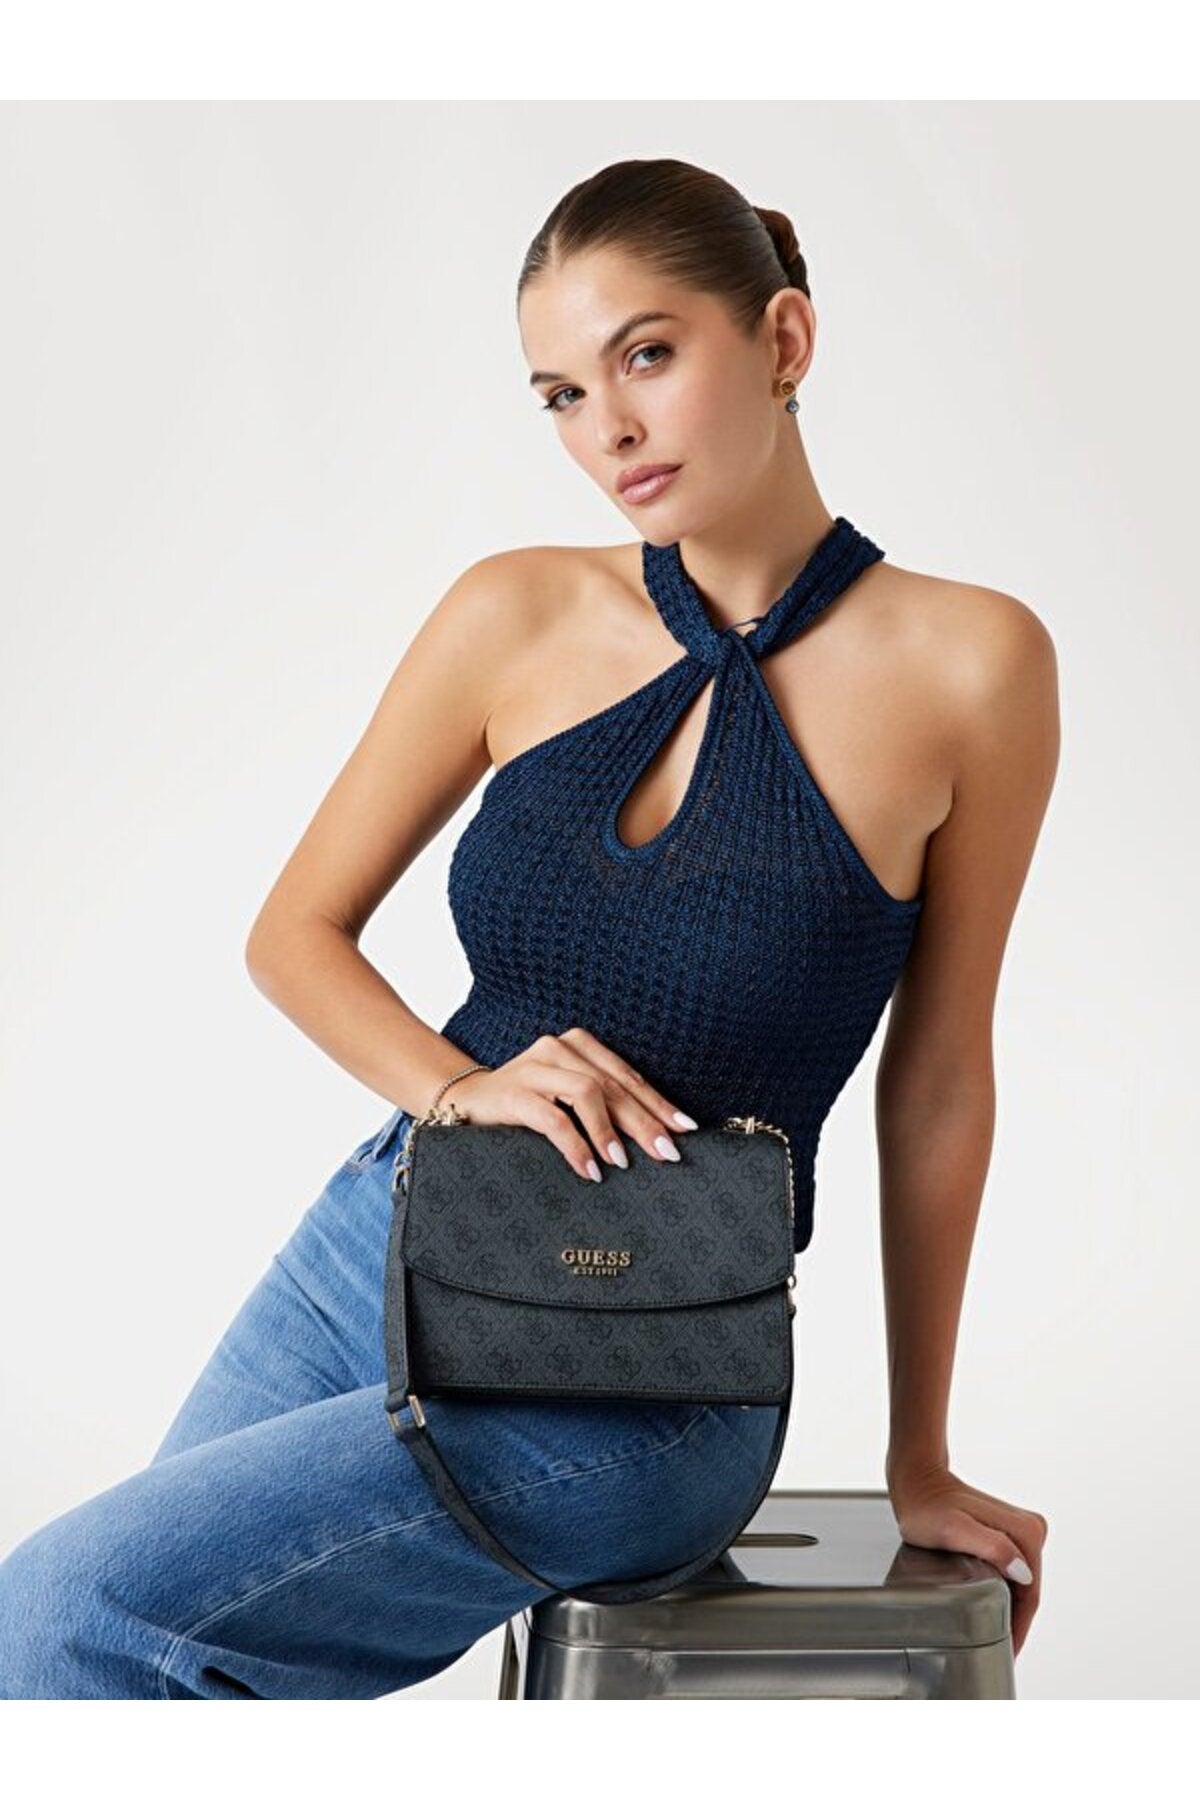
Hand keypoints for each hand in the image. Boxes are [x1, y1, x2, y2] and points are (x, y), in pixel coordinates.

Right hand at [442, 1026, 698, 1182]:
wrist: (467, 1102)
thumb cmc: (527, 1105)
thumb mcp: (568, 1098)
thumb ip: (604, 1106)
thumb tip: (656, 1136)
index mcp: (579, 1044)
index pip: (627, 1076)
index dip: (658, 1103)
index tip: (686, 1128)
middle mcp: (559, 1048)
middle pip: (613, 1085)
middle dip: (644, 1121)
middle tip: (668, 1152)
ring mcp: (535, 1067)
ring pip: (586, 1093)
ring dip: (609, 1131)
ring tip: (624, 1162)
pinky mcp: (513, 1093)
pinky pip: (553, 1119)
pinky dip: (576, 1145)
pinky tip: (590, 1169)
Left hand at [886, 1464, 1048, 1658]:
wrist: (917, 1481)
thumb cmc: (928, 1507)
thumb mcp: (954, 1529)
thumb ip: (991, 1547)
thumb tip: (1023, 1572)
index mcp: (1026, 1530)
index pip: (1031, 1593)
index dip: (1019, 1628)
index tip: (1007, 1654)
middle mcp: (1031, 1528)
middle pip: (1029, 1590)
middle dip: (1017, 1622)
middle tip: (1001, 1653)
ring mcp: (1021, 1531)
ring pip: (1022, 1584)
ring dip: (1013, 1611)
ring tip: (997, 1639)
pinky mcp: (1009, 1534)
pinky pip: (1013, 1573)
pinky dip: (1006, 1594)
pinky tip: (994, 1611)